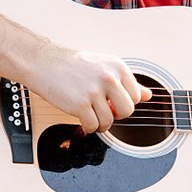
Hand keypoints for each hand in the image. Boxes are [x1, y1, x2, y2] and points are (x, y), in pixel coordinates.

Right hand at [26, 46, 151, 133]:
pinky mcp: (80, 104)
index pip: (136, 96)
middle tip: (104, 111)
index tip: (113, 102)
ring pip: (109, 121)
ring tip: (91, 116)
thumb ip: (126, 81)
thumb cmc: (72, 65)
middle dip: (116, 115)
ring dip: (100, 124)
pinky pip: (93, 126)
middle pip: (127, 111)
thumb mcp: (103, 66)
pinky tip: (82, 120)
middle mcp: (108, 77)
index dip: (124, 103)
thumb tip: (148, 95)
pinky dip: (88, 128)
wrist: (44, 63)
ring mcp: (94, 91)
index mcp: (117, 66)